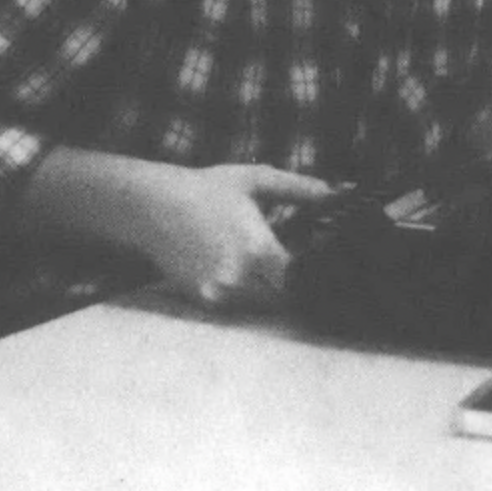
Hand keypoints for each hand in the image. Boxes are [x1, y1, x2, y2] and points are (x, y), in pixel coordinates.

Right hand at [123, 163, 337, 310]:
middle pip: (284, 300)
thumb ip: (302, 189)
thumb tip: (340, 192)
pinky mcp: (201, 300)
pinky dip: (247, 300)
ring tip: (276, 276)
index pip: (302, 281)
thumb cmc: (208, 189)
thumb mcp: (258, 180)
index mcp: (258, 249)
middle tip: (303, 276)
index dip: (314, 277)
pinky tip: (249, 279)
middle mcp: (238, 277)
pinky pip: (236, 310)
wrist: (151, 205)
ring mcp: (217, 293)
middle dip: (295, 289)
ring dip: (272, 297)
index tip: (322, 269)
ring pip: (261, 309)